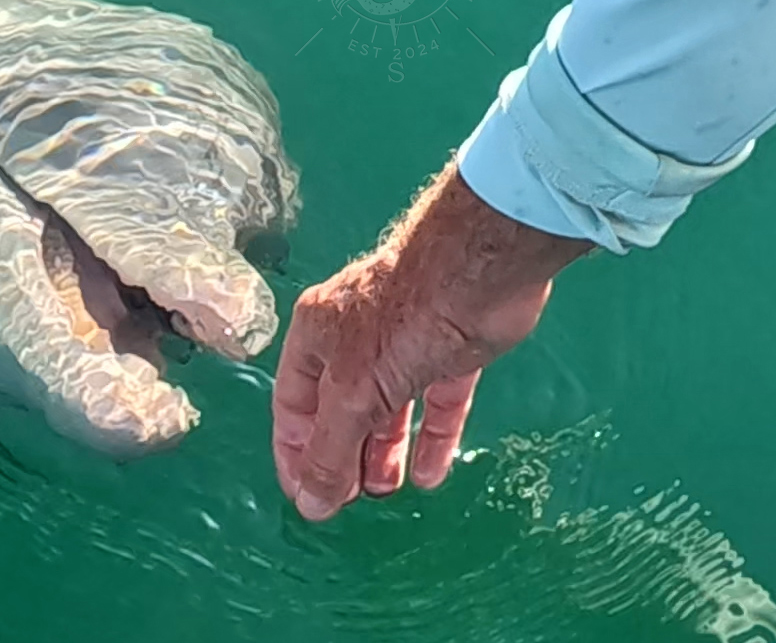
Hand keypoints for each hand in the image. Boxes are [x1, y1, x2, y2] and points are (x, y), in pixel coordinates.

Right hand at [271, 162, 591, 520]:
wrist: (481, 273)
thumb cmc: (405, 313)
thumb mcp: (352, 394)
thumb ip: (330, 451)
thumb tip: (312, 502)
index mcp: (317, 336)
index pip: (294, 405)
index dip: (297, 454)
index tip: (307, 497)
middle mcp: (357, 339)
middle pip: (342, 410)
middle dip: (344, 457)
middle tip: (351, 500)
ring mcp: (406, 344)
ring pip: (389, 408)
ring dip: (386, 452)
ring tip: (386, 490)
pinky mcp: (452, 351)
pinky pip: (437, 403)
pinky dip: (434, 438)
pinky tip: (430, 475)